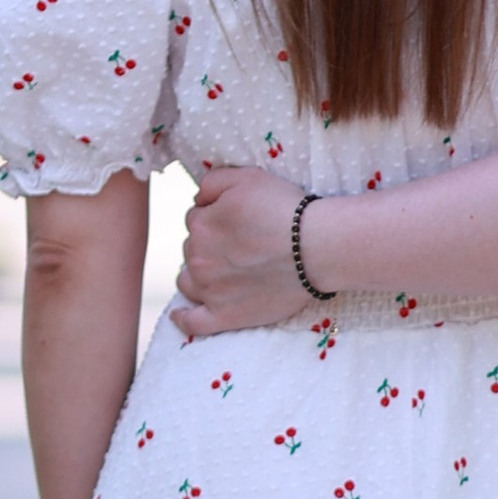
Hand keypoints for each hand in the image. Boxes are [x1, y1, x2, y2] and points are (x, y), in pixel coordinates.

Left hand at [172, 163, 312, 340]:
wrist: (316, 247)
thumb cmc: (286, 210)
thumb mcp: (247, 177)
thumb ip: (212, 182)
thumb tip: (198, 198)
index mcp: (201, 224)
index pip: (196, 218)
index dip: (217, 218)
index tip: (240, 222)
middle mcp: (198, 257)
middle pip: (193, 249)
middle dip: (210, 245)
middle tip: (242, 245)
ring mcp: (210, 290)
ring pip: (187, 281)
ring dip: (198, 274)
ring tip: (223, 272)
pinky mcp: (225, 316)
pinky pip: (193, 322)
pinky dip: (184, 318)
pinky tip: (181, 314)